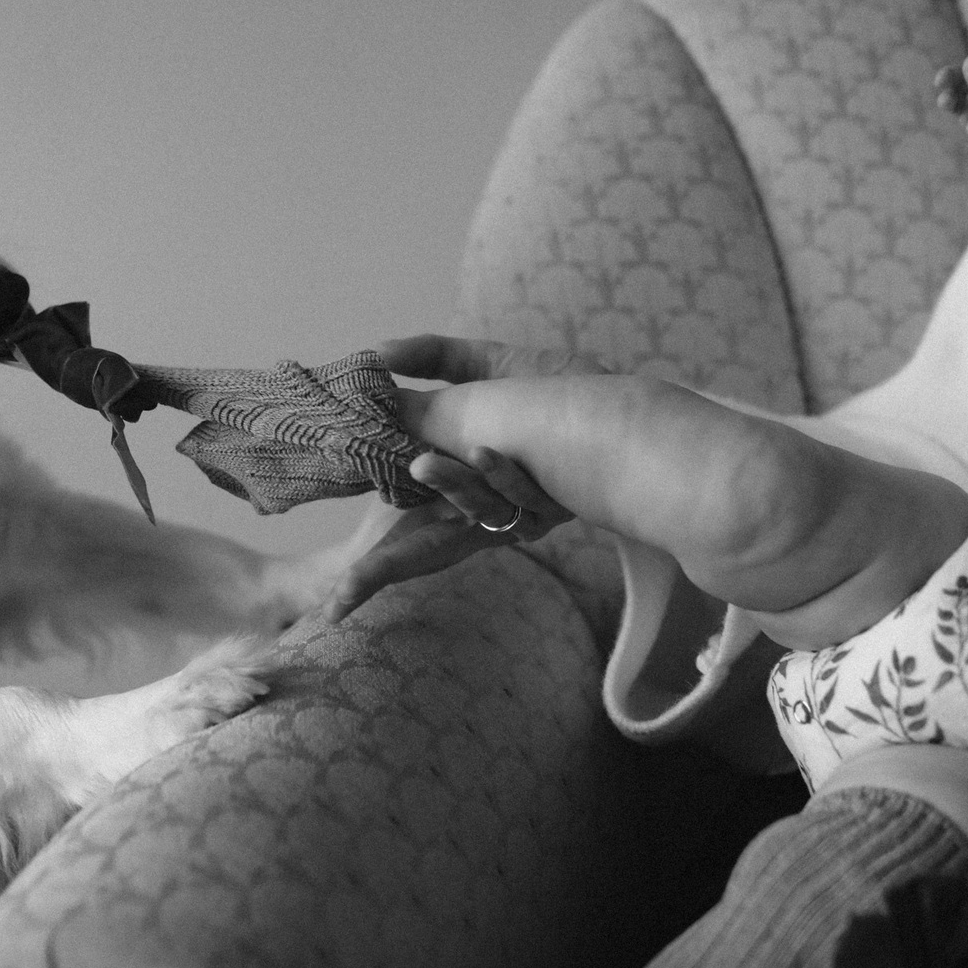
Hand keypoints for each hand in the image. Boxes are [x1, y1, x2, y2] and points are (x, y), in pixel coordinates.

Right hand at [324, 335, 593, 617]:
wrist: (635, 408)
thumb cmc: (560, 388)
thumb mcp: (486, 367)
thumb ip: (431, 364)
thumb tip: (376, 357)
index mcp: (457, 483)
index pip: (404, 533)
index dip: (368, 569)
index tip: (332, 610)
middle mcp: (481, 509)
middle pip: (421, 554)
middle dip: (377, 577)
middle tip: (338, 604)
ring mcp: (516, 512)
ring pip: (470, 510)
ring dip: (448, 484)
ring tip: (421, 463)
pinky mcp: (553, 509)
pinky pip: (517, 496)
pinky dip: (503, 472)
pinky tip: (493, 452)